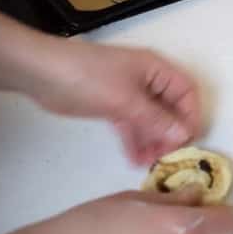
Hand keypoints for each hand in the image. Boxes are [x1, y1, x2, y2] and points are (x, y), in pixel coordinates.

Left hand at [31, 39, 201, 164]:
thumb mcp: (127, 101)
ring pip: (150, 119)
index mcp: (156, 69)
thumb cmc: (89, 79)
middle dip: (170, 132)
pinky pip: (131, 124)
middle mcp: (147, 80)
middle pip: (169, 108)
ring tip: (149, 164)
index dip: (190, 116)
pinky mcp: (112, 106)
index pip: (186, 92)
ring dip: (152, 140)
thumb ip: (156, 119)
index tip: (188, 142)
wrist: (42, 73)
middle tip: (167, 157)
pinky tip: (134, 159)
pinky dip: (134, 140)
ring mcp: (129, 93)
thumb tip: (184, 134)